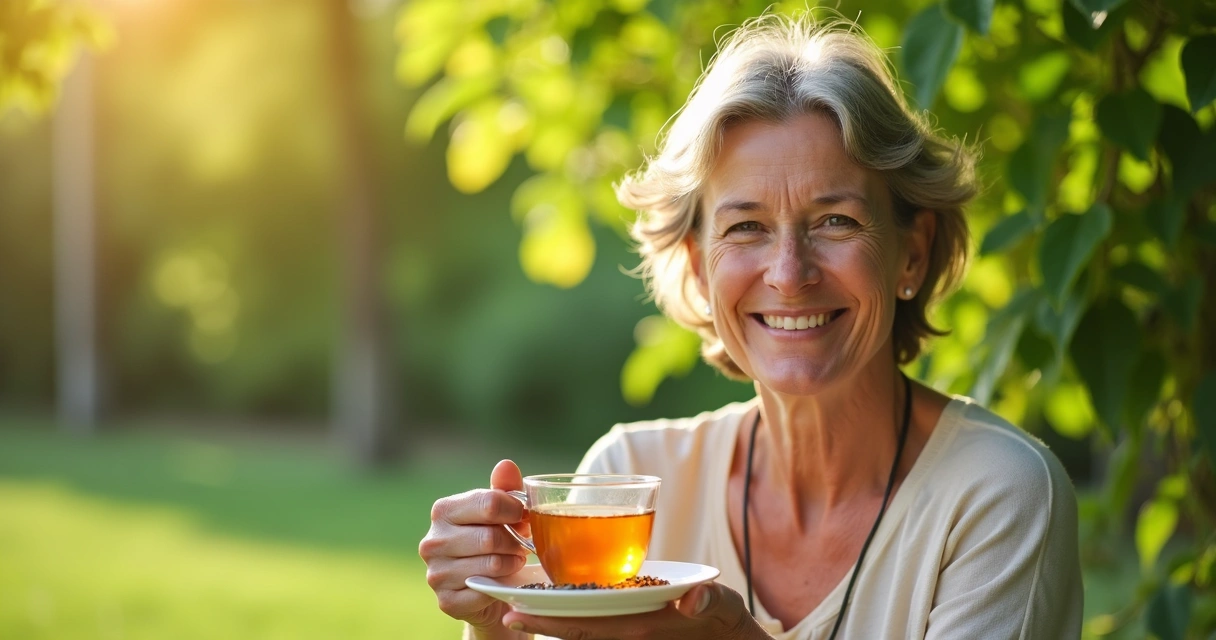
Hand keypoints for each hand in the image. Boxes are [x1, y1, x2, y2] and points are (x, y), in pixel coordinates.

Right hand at [419, 459, 530, 631]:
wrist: (485, 587)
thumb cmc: (493, 541)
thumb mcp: (500, 512)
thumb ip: (503, 489)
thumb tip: (506, 465)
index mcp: (443, 510)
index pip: (488, 503)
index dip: (515, 510)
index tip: (523, 517)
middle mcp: (432, 541)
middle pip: (490, 537)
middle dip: (515, 541)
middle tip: (521, 544)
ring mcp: (436, 573)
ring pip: (490, 565)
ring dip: (511, 564)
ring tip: (513, 561)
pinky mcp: (446, 601)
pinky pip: (485, 592)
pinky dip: (500, 587)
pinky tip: (501, 582)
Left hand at [500, 581, 767, 639]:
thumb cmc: (724, 623)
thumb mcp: (721, 607)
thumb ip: (707, 601)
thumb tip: (692, 602)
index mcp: (638, 628)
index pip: (584, 625)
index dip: (547, 619)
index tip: (513, 612)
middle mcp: (626, 634)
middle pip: (573, 628)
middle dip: (539, 620)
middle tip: (504, 609)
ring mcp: (627, 633)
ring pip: (581, 628)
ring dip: (552, 619)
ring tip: (520, 605)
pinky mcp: (632, 629)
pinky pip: (595, 626)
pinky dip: (574, 618)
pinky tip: (557, 605)